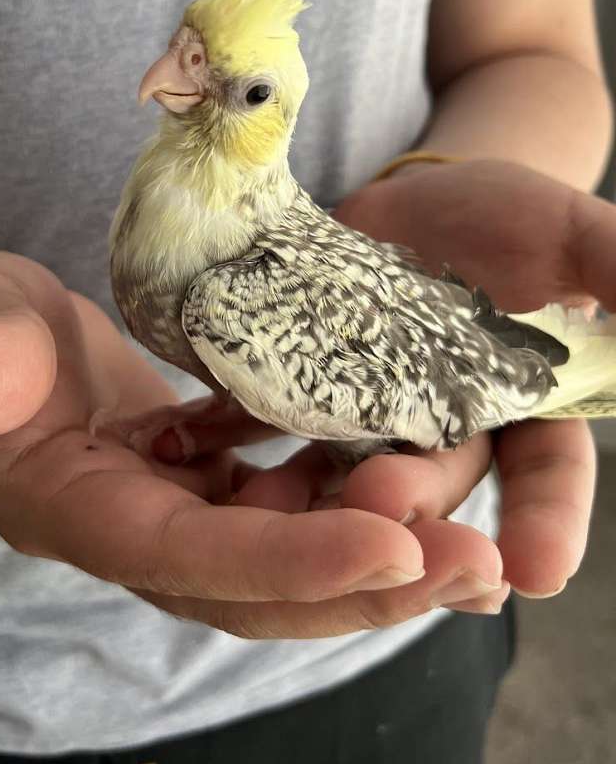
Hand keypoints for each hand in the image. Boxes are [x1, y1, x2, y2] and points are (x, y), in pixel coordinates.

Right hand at [0, 250, 507, 638]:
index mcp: (78, 514)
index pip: (191, 559)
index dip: (291, 560)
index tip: (396, 546)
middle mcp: (135, 533)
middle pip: (259, 586)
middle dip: (365, 583)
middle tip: (474, 565)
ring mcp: (171, 510)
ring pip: (285, 553)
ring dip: (374, 547)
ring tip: (469, 537)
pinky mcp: (198, 477)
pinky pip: (282, 503)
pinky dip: (343, 496)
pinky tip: (400, 467)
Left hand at [153, 160, 602, 604]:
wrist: (411, 197)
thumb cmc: (500, 216)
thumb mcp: (564, 231)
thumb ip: (612, 269)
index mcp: (520, 417)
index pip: (546, 479)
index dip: (547, 520)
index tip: (538, 565)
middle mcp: (440, 437)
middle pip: (431, 484)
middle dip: (411, 503)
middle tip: (386, 508)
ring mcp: (360, 423)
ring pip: (338, 473)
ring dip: (310, 496)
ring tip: (274, 508)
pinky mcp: (293, 393)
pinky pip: (262, 426)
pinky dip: (228, 436)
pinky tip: (189, 442)